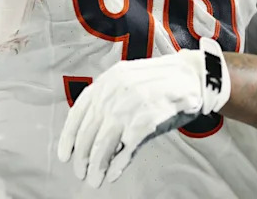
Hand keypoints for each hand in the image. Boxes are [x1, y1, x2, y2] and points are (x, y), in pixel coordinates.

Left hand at [57, 37, 230, 187]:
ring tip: (95, 179)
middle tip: (81, 174)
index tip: (65, 155)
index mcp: (106, 81)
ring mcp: (130, 106)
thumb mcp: (127, 84)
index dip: (68, 136)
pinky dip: (117, 164)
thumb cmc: (159, 83)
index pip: (79, 112)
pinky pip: (126, 148)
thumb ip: (108, 104)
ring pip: (104, 143)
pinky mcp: (147, 120)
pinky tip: (113, 173)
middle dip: (83, 157)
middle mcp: (114, 92)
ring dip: (96, 165)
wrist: (192, 76)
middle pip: (89, 132)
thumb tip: (91, 139)